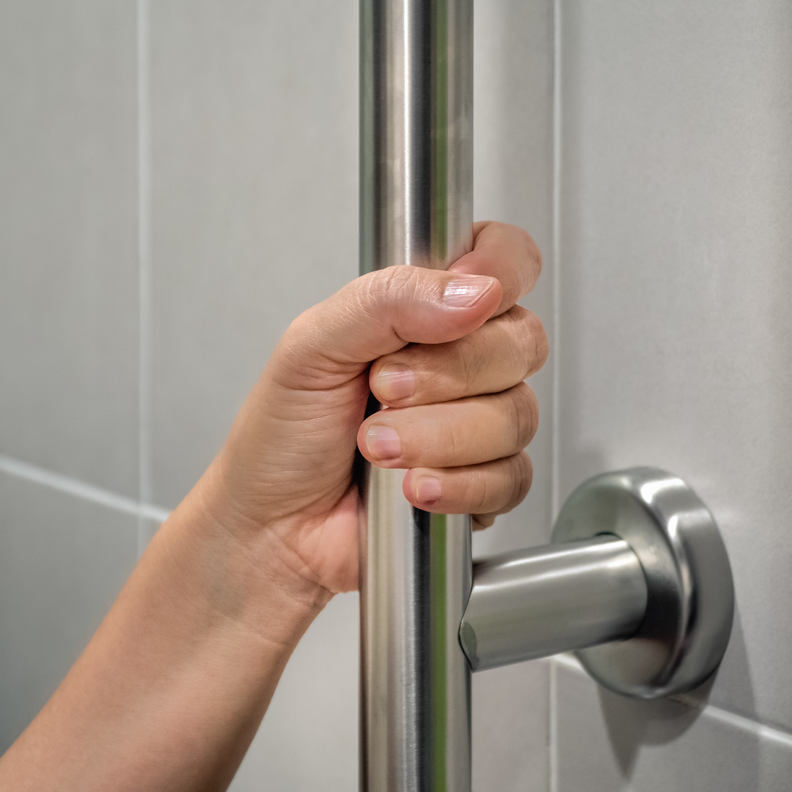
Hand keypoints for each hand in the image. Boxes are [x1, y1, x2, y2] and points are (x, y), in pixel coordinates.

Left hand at [180, 221, 545, 597]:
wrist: (270, 531)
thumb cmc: (281, 436)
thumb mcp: (312, 345)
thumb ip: (387, 300)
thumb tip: (474, 291)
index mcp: (424, 308)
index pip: (505, 260)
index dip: (501, 273)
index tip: (464, 303)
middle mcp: (461, 360)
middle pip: (522, 341)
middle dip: (448, 373)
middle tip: (382, 389)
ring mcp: (477, 424)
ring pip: (516, 414)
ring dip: (439, 436)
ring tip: (376, 447)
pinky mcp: (483, 485)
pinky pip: (512, 477)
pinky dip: (459, 484)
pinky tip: (412, 487)